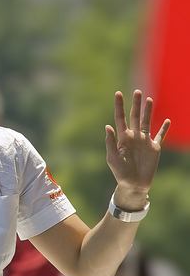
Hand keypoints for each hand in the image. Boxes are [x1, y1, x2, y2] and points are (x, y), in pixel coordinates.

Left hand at [105, 90, 169, 207]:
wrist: (133, 184)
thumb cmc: (119, 172)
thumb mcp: (112, 157)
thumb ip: (110, 142)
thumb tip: (107, 126)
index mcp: (122, 137)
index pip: (120, 118)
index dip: (119, 106)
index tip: (118, 93)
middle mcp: (133, 136)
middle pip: (134, 116)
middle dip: (135, 104)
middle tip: (137, 91)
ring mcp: (144, 141)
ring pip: (147, 122)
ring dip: (148, 111)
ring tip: (149, 99)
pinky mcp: (155, 148)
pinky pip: (160, 135)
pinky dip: (164, 128)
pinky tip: (167, 120)